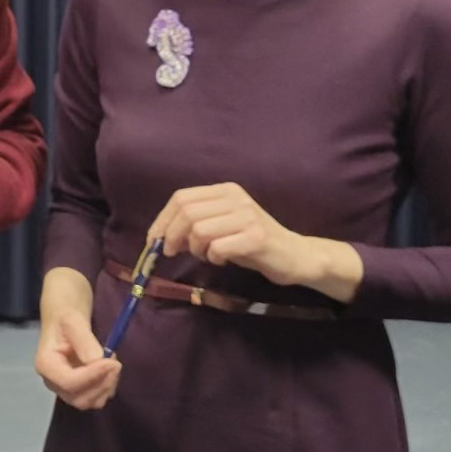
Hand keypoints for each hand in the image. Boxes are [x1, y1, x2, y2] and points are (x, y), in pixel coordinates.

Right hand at [34, 269, 119, 409]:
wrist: (65, 318)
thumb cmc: (65, 316)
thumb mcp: (73, 320)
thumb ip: (84, 340)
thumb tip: (97, 360)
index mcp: (46, 365)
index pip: (69, 382)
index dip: (93, 376)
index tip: (112, 361)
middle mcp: (53, 382)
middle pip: (80, 398)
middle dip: (102, 383)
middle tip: (116, 362)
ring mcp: (66, 388)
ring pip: (90, 401)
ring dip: (107, 385)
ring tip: (112, 362)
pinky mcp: (79, 389)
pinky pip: (96, 397)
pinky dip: (108, 386)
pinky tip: (109, 368)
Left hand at [148, 183, 309, 284]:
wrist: (295, 255)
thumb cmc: (251, 242)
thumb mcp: (221, 226)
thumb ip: (194, 224)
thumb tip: (159, 236)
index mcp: (225, 190)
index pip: (181, 198)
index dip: (163, 220)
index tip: (154, 240)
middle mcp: (236, 198)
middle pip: (187, 213)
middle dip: (172, 236)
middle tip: (173, 252)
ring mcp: (247, 217)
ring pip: (199, 230)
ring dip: (195, 248)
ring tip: (206, 255)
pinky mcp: (256, 238)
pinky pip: (218, 248)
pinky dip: (213, 258)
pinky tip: (221, 260)